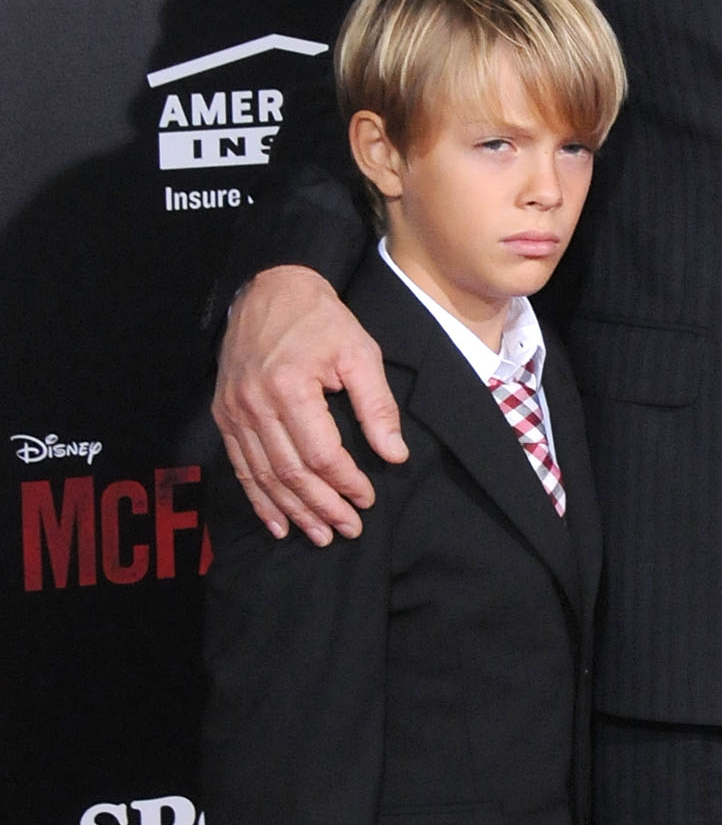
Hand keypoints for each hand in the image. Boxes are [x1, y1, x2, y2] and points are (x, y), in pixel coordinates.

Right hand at [215, 266, 406, 544]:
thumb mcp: (360, 353)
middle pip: (290, 472)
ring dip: (292, 511)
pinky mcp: (224, 414)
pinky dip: (258, 498)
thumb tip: (394, 455)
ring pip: (264, 475)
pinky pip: (240, 465)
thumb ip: (377, 405)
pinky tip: (277, 522)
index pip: (321, 454)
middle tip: (347, 531)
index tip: (367, 500)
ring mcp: (234, 411)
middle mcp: (255, 404)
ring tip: (318, 535)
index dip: (345, 483)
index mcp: (290, 388)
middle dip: (321, 507)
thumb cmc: (320, 320)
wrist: (268, 289)